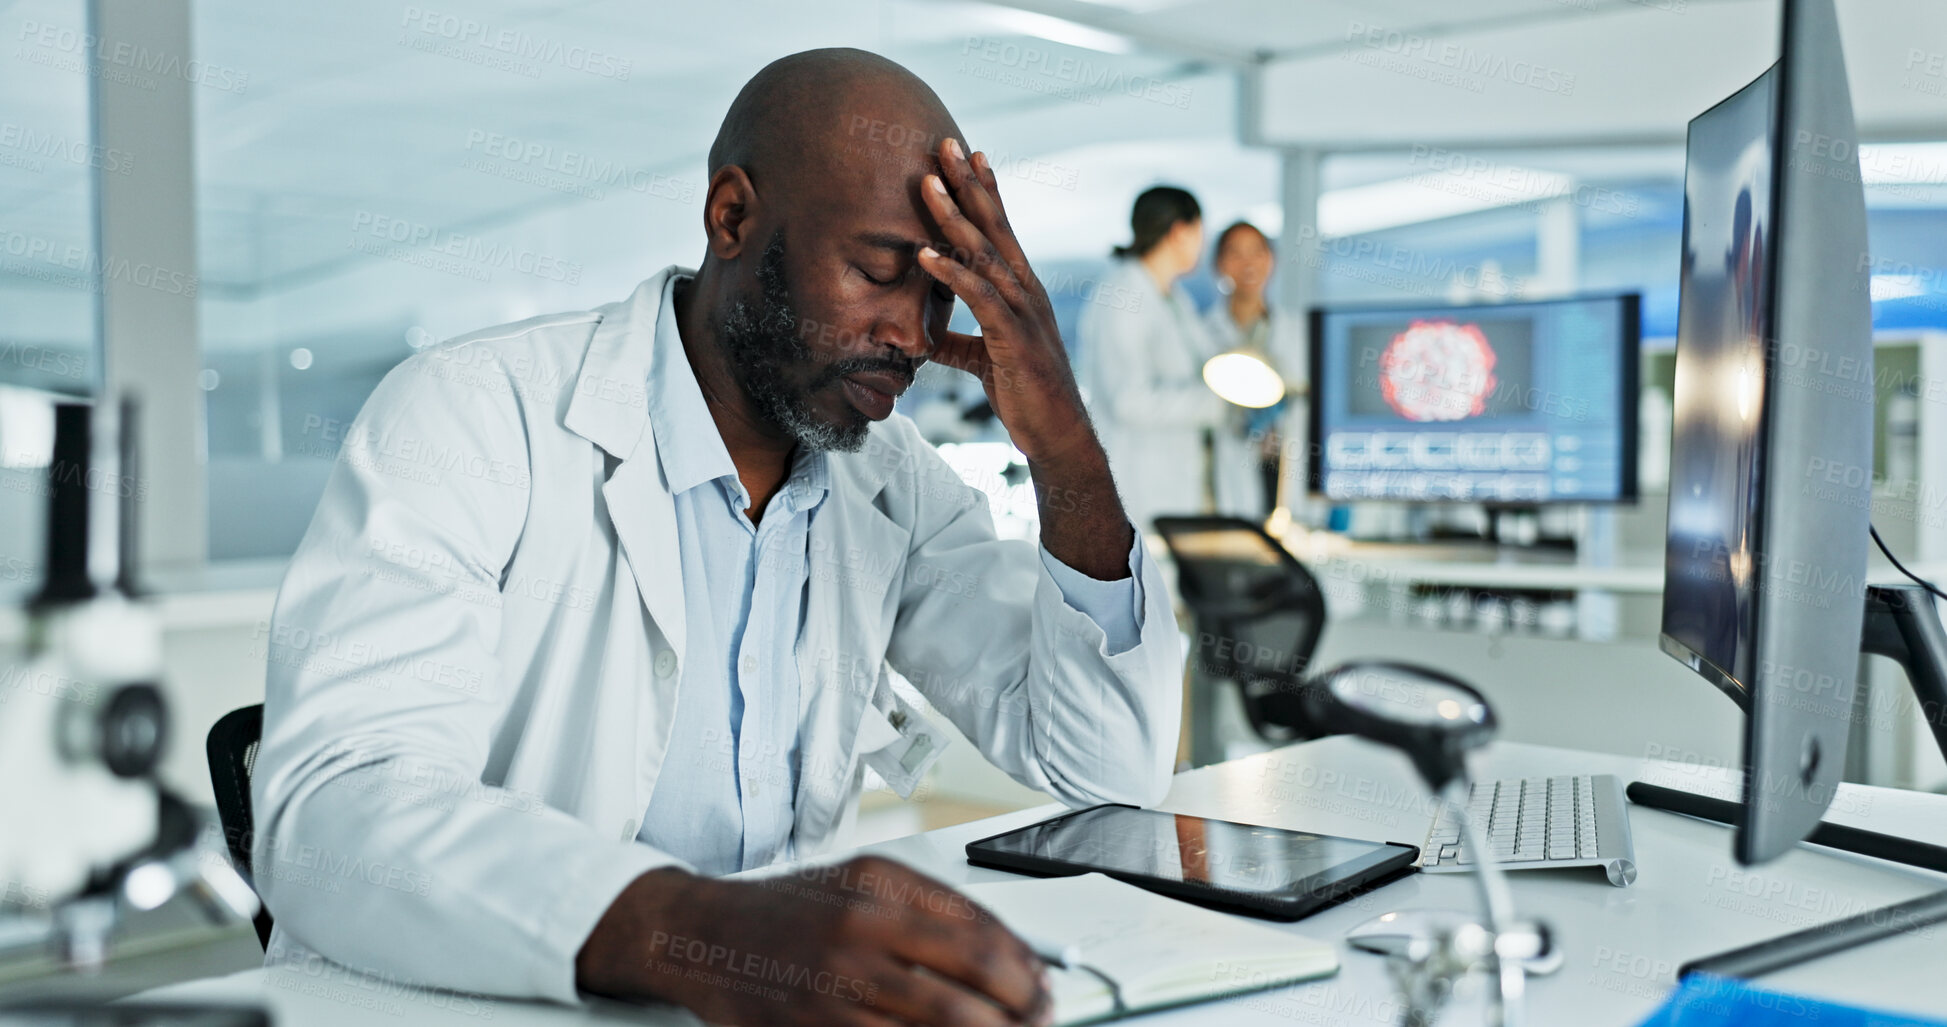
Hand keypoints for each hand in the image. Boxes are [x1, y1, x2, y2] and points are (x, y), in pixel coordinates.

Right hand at [577, 855, 1053, 1026]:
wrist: (700, 932)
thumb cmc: (789, 909)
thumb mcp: (862, 882)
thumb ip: (932, 909)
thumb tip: (1008, 951)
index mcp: (880, 885)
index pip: (982, 930)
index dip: (1027, 967)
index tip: (1045, 986)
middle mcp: (859, 929)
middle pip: (970, 981)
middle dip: (1022, 1011)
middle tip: (1041, 1020)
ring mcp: (834, 984)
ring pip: (940, 1023)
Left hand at [916, 137, 1089, 467]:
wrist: (1056, 435)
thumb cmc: (1024, 395)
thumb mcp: (983, 360)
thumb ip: (957, 341)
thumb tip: (926, 334)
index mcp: (1022, 290)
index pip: (1000, 230)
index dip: (984, 191)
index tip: (966, 156)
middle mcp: (1027, 290)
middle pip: (994, 226)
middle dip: (968, 184)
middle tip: (945, 144)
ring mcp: (1023, 312)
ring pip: (984, 253)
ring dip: (952, 216)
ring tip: (925, 183)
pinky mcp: (1014, 338)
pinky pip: (979, 298)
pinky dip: (951, 273)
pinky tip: (925, 255)